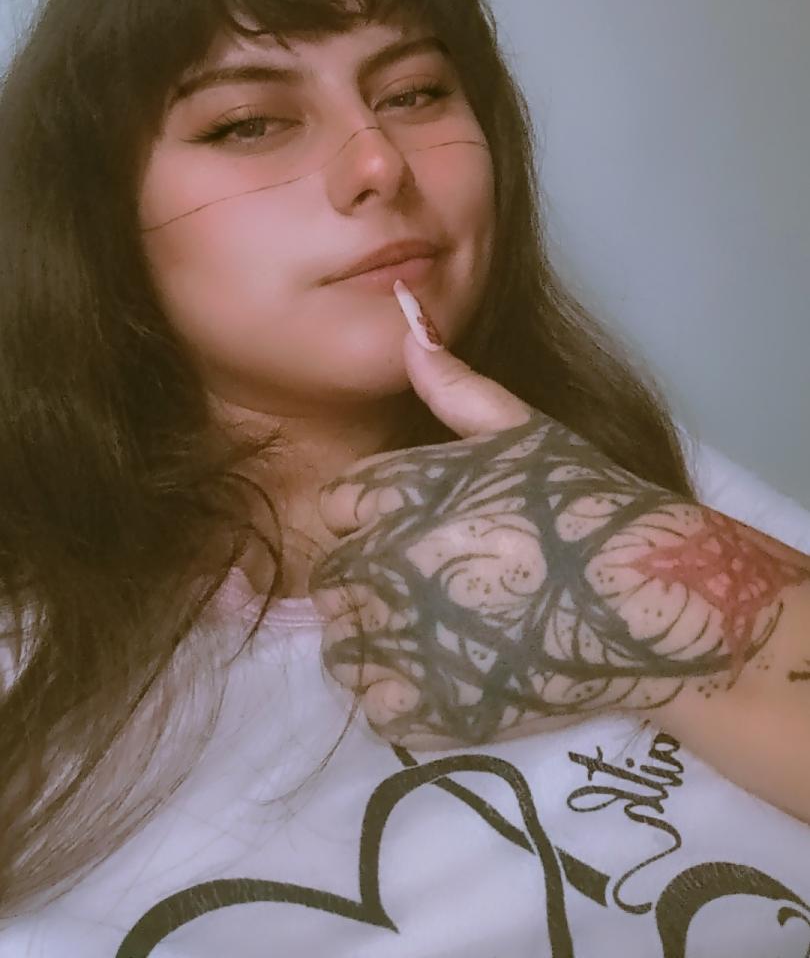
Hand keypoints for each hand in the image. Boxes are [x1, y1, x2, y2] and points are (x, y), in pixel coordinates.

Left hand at [309, 304, 806, 752]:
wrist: (651, 596)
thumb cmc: (587, 501)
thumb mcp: (523, 429)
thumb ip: (454, 385)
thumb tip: (404, 320)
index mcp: (404, 492)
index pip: (335, 505)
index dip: (365, 517)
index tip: (404, 529)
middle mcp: (390, 562)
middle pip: (332, 577)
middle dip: (366, 579)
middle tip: (423, 585)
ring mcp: (408, 639)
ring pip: (342, 643)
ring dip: (372, 639)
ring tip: (429, 632)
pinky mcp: (432, 707)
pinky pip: (370, 704)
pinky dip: (392, 696)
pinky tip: (435, 676)